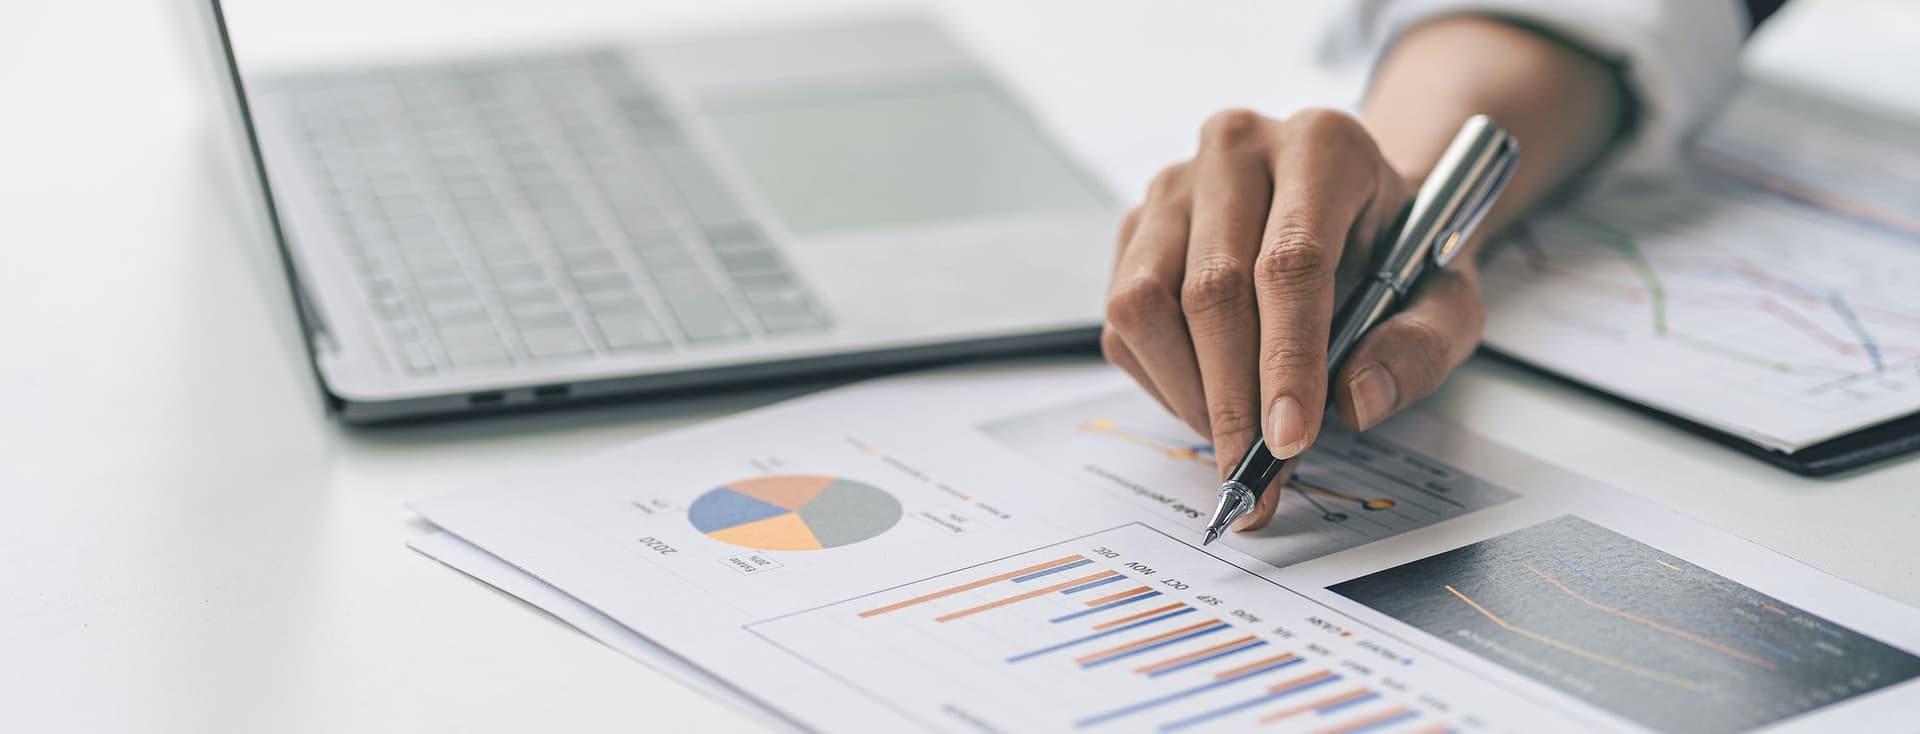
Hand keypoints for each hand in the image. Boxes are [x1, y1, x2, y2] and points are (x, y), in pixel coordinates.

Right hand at [1101, 108, 1486, 530]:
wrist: (1356, 209)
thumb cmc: (1397, 253)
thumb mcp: (1447, 299)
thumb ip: (1419, 348)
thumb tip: (1356, 401)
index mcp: (1324, 146)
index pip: (1291, 262)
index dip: (1287, 361)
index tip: (1290, 441)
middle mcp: (1237, 148)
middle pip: (1212, 289)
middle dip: (1232, 398)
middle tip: (1252, 473)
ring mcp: (1173, 183)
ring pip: (1145, 303)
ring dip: (1187, 391)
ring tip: (1233, 437)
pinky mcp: (1135, 224)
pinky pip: (1121, 319)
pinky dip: (1160, 378)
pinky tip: (1208, 396)